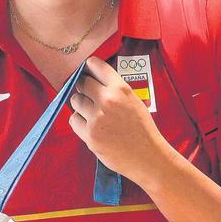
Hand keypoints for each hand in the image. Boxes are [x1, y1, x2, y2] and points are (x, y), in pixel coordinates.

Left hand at [68, 56, 168, 181]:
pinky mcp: (90, 134)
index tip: (87, 71)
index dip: (89, 68)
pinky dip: (79, 122)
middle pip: (81, 83)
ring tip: (92, 113)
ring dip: (80, 105)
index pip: (95, 65)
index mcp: (121, 88)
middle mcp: (107, 100)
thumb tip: (92, 78)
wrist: (147, 156)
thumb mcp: (133, 100)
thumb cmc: (142, 129)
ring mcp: (97, 117)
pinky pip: (73, 120)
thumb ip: (114, 89)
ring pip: (75, 101)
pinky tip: (91, 126)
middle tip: (89, 96)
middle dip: (84, 88)